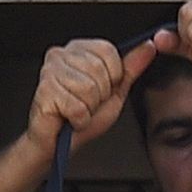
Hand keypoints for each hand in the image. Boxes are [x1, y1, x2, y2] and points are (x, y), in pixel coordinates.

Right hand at [25, 35, 168, 149]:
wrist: (57, 144)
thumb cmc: (81, 118)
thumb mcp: (114, 92)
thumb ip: (130, 69)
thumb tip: (148, 47)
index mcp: (79, 49)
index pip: (108, 50)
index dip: (113, 76)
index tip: (101, 90)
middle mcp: (61, 55)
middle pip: (98, 69)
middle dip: (100, 95)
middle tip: (86, 104)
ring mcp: (50, 71)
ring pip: (88, 88)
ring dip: (88, 109)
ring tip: (77, 111)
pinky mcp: (44, 90)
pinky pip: (76, 106)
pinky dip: (79, 119)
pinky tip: (69, 119)